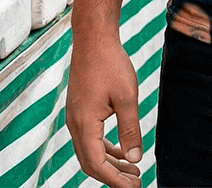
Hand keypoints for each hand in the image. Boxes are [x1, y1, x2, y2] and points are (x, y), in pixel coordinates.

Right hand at [66, 34, 141, 187]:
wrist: (93, 38)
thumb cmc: (110, 63)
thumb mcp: (126, 97)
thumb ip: (130, 129)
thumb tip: (135, 158)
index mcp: (84, 123)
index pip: (96, 165)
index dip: (115, 180)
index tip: (135, 187)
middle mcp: (75, 123)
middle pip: (90, 163)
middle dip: (112, 176)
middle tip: (136, 182)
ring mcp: (75, 116)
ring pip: (89, 152)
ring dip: (109, 164)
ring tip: (132, 170)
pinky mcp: (79, 110)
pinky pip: (89, 139)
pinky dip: (104, 149)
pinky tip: (120, 151)